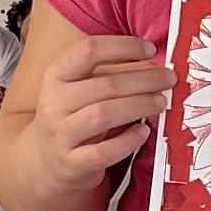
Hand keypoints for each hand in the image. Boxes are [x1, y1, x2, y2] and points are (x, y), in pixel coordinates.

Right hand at [31, 30, 170, 182]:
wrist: (42, 162)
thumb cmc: (69, 119)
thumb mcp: (77, 90)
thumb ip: (108, 75)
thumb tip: (153, 65)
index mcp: (56, 76)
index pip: (89, 51)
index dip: (123, 47)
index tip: (149, 49)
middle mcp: (54, 103)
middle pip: (105, 84)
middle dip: (144, 79)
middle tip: (168, 79)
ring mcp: (61, 134)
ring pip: (104, 114)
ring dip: (139, 106)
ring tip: (160, 102)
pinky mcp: (72, 163)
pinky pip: (103, 151)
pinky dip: (128, 141)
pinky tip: (144, 132)